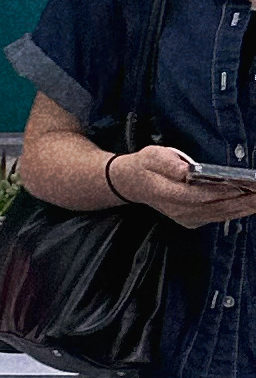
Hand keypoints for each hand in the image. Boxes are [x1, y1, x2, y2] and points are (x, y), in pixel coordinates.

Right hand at [109, 144, 255, 228]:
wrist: (133, 184)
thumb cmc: (145, 166)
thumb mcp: (151, 156)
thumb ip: (169, 164)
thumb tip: (188, 172)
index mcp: (166, 193)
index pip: (198, 195)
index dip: (222, 192)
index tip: (243, 185)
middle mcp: (178, 211)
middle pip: (215, 207)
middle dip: (242, 200)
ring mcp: (186, 218)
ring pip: (221, 215)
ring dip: (244, 207)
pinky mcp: (194, 221)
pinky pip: (219, 217)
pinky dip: (238, 211)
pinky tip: (251, 203)